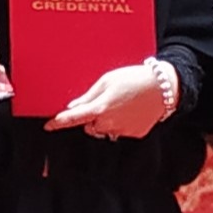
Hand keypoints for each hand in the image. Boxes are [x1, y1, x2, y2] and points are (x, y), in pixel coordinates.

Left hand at [49, 58, 175, 139]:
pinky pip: (120, 131)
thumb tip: (73, 106)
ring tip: (120, 104)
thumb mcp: (107, 81)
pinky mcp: (135, 134)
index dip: (59, 122)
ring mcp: (123, 131)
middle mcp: (110, 123)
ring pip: (105, 130)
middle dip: (91, 117)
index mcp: (100, 108)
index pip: (73, 118)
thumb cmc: (134, 79)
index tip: (48, 126)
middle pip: (90, 126)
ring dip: (106, 121)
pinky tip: (131, 110)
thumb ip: (88, 96)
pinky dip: (121, 123)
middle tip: (103, 101)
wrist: (163, 87)